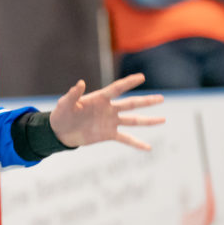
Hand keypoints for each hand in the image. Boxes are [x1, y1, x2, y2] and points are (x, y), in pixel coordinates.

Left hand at [48, 74, 164, 151]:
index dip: (129, 83)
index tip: (142, 77)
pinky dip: (136, 143)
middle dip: (146, 101)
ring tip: (163, 119)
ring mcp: (110, 122)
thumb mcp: (65, 103)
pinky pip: (125, 139)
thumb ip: (73, 94)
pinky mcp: (108, 134)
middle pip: (131, 104)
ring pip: (133, 120)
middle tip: (161, 98)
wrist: (60, 132)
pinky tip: (148, 148)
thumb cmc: (61, 114)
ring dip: (148, 120)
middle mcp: (108, 109)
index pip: (117, 89)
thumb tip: (80, 83)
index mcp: (99, 98)